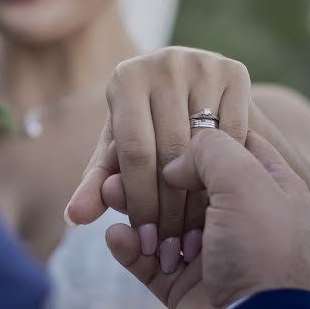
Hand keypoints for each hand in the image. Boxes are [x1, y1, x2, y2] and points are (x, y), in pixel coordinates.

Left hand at [66, 48, 250, 273]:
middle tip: (174, 248)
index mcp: (126, 77)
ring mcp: (202, 62)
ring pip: (204, 145)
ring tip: (198, 237)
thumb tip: (74, 217)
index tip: (147, 241)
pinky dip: (230, 172)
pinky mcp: (235, 70)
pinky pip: (234, 134)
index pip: (134, 151)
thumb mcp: (120, 153)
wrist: (195, 94)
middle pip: (171, 150)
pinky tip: (224, 204)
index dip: (141, 201)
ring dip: (203, 198)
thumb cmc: (146, 128)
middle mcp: (163, 62)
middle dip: (171, 207)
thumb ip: (97, 184)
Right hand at [105, 130, 309, 307]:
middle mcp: (238, 216)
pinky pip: (147, 258)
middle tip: (119, 167)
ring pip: (160, 217)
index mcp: (266, 186)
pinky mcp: (184, 284)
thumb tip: (174, 164)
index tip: (157, 126)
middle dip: (147, 173)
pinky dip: (128, 246)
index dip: (190, 132)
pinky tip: (116, 236)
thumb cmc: (263, 252)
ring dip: (131, 206)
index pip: (224, 142)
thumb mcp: (246, 181)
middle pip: (183, 181)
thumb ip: (210, 149)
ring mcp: (210, 252)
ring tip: (109, 197)